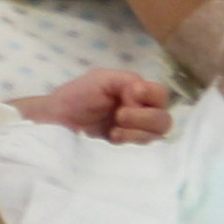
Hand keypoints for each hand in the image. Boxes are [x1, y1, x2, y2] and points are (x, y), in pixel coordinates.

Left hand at [22, 67, 178, 142]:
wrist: (59, 115)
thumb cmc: (78, 93)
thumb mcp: (101, 79)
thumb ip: (126, 80)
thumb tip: (140, 94)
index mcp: (137, 90)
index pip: (161, 94)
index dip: (151, 95)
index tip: (132, 94)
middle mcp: (142, 109)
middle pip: (164, 119)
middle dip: (144, 118)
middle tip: (119, 116)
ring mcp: (136, 127)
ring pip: (156, 134)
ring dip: (136, 132)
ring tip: (114, 130)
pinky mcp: (128, 141)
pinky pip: (142, 145)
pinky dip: (129, 140)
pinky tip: (112, 135)